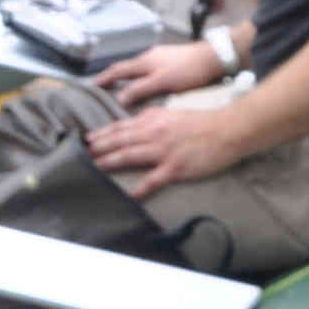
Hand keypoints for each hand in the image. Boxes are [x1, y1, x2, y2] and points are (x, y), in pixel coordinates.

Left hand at [88, 100, 243, 194]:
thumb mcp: (172, 112)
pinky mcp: (175, 167)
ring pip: (130, 156)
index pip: (121, 127)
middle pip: (120, 140)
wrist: (227, 130)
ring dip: (110, 162)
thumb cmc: (202, 122)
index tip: (87, 139)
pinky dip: (140, 188)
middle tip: (81, 154)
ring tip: (94, 167)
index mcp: (153, 120)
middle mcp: (154, 133)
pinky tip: (129, 196)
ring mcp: (164, 151)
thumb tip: (135, 121)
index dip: (102, 133)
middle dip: (98, 147)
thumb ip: (152, 117)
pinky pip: (153, 180)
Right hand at [94, 39, 223, 106]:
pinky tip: (146, 82)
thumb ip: (141, 89)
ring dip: (127, 76)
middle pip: (126, 67)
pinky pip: (148, 68)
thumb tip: (120, 98)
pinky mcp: (171, 60)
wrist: (213, 58)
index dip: (104, 78)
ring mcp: (161, 57)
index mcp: (144, 61)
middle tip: (103, 85)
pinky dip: (141, 76)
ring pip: (138, 67)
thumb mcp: (163, 82)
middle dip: (113, 76)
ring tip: (122, 86)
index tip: (92, 85)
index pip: (118, 69)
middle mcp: (149, 56)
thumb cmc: (189, 69)